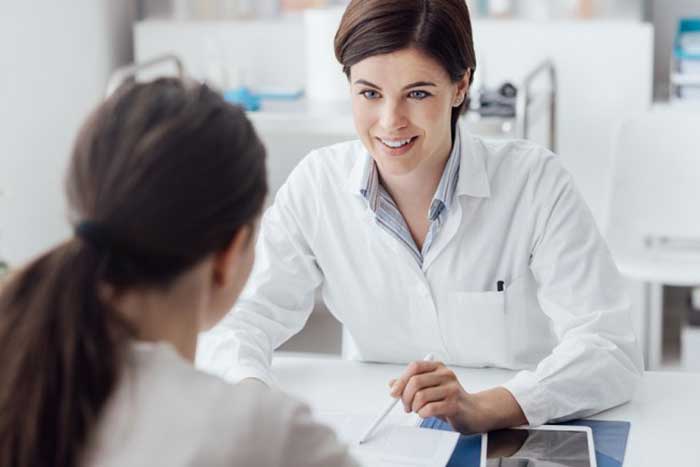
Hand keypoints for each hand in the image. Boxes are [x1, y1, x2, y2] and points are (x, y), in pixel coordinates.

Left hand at [389, 360, 526, 433]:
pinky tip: (426, 414)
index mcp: (438, 367)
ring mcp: (452, 388)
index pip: (414, 367)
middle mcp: (445, 374)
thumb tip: (392, 384)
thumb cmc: (450, 400)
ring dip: (414, 407)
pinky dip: (422, 414)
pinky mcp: (454, 404)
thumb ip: (411, 385)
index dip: (401, 380)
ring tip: (418, 410)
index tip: (394, 393)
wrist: (474, 412)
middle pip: (415, 381)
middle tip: (406, 406)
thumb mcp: (430, 388)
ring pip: (420, 396)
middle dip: (405, 397)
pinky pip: (429, 409)